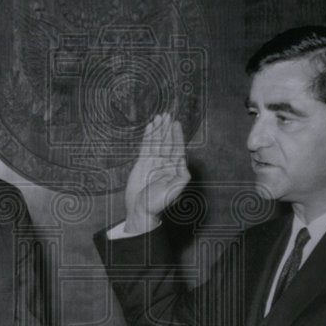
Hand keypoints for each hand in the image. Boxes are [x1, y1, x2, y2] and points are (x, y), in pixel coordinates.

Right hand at [123, 113, 189, 233]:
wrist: (140, 210)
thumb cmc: (157, 204)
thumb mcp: (173, 192)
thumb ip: (181, 178)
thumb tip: (185, 165)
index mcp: (175, 170)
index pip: (176, 149)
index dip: (176, 136)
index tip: (175, 124)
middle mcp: (165, 164)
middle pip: (167, 143)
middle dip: (167, 129)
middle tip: (167, 115)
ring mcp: (153, 163)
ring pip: (156, 143)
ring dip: (158, 130)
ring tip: (159, 117)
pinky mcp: (142, 163)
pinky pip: (146, 147)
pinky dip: (148, 137)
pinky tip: (150, 127)